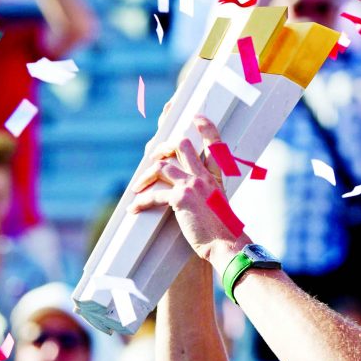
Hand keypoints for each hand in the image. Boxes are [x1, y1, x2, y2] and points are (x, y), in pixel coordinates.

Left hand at [129, 116, 245, 269]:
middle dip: (163, 147)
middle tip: (153, 157)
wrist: (226, 244)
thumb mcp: (219, 206)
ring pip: (162, 166)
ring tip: (138, 186)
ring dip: (146, 176)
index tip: (197, 117)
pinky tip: (134, 208)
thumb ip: (209, 195)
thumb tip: (197, 197)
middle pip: (182, 146)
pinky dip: (141, 202)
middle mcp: (204, 177)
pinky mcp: (180, 198)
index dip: (206, 127)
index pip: (215, 144)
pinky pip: (154, 194)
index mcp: (216, 178)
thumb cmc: (223, 231)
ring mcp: (193, 185)